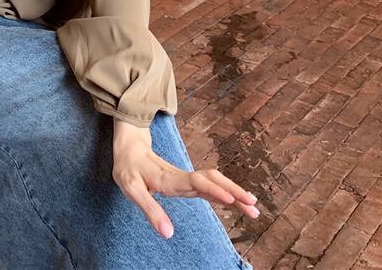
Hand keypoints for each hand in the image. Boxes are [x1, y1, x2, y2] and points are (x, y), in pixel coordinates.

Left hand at [111, 123, 259, 239]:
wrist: (129, 147)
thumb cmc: (128, 169)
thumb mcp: (132, 190)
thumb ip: (150, 210)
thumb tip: (168, 234)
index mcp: (169, 178)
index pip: (196, 182)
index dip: (214, 190)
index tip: (231, 199)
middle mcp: (181, 176)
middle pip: (212, 180)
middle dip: (233, 192)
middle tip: (253, 206)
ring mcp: (185, 178)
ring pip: (214, 182)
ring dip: (233, 192)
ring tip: (252, 207)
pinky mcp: (186, 181)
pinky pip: (209, 186)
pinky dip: (224, 193)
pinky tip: (236, 202)